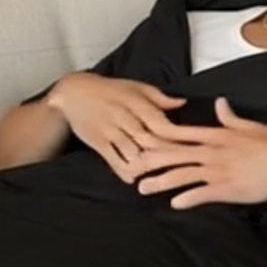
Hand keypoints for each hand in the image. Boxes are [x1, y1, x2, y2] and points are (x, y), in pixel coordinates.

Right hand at [46, 73, 185, 181]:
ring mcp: (110, 131)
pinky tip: (136, 179)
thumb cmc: (110, 90)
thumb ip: (159, 98)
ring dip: (148, 165)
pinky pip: (112, 159)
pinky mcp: (98, 142)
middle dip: (169, 155)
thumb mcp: (135, 87)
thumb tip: (183, 103)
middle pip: (151, 140)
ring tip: (165, 179)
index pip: (162, 123)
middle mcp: (125, 117)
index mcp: (137, 103)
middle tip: (187, 170)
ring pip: (133, 152)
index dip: (179, 137)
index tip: (195, 147)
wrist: (72, 93)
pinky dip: (124, 170)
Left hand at [132, 98, 266, 207]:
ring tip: (142, 188)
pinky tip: (174, 204)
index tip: (142, 140)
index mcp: (216, 135)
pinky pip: (201, 194)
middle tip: (130, 167)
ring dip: (160, 182)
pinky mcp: (226, 188)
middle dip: (150, 161)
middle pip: (174, 155)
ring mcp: (218, 170)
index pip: (181, 134)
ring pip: (182, 175)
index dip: (159, 137)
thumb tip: (220, 103)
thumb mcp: (249, 126)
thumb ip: (230, 118)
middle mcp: (212, 151)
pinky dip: (187, 199)